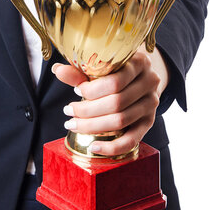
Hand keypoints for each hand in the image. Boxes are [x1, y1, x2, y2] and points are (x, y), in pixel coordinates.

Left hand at [51, 45, 169, 155]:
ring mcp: (151, 104)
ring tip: (73, 124)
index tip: (76, 91)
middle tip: (68, 111)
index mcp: (140, 62)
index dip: (92, 90)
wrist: (140, 77)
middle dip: (87, 110)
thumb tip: (57, 70)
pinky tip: (93, 146)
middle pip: (117, 102)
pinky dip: (112, 147)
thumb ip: (80, 70)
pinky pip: (132, 140)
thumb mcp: (102, 66)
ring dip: (92, 126)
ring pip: (121, 121)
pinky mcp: (149, 123)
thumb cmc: (116, 69)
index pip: (115, 81)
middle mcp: (150, 82)